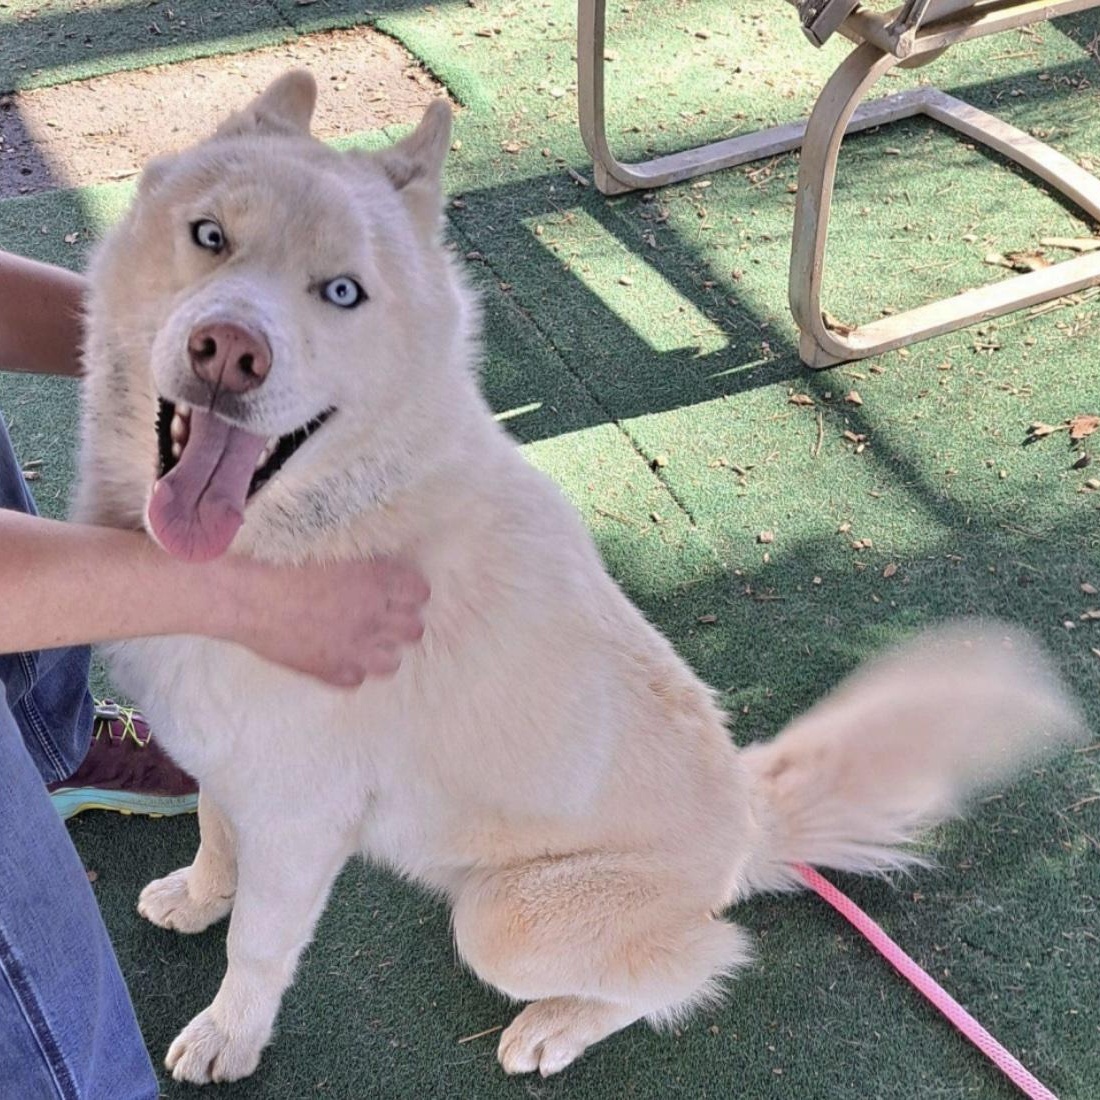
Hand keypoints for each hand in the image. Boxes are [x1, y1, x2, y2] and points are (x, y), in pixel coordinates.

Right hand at [218, 556, 429, 686]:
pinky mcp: (329, 670)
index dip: (411, 591)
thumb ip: (362, 565)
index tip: (402, 591)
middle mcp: (373, 618)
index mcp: (377, 582)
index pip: (418, 592)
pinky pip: (355, 679)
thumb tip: (376, 569)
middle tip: (388, 617)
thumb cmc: (282, 562)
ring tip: (368, 642)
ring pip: (391, 662)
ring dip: (383, 651)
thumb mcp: (331, 551)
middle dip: (405, 623)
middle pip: (413, 630)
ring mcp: (353, 649)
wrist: (247, 598)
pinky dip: (350, 670)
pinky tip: (339, 658)